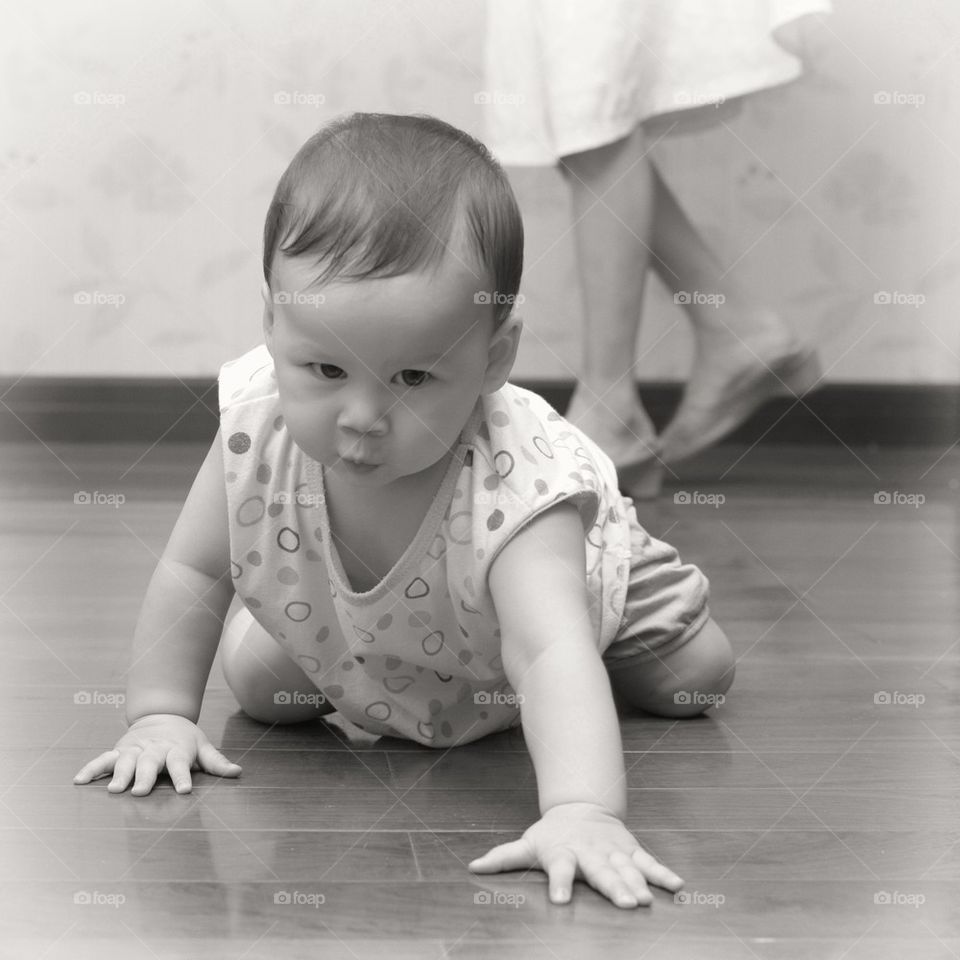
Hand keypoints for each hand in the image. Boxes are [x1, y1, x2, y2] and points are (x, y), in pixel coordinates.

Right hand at [72, 713, 240, 795]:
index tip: (184, 790)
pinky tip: (79, 781)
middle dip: (145, 777)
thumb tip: (239, 772)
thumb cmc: (185, 738)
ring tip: (113, 790)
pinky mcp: (118, 751)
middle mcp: (154, 750)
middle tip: (140, 792)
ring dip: (119, 774)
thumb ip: (217, 762)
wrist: (162, 715)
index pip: (181, 764)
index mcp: (176, 750)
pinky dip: (91, 769)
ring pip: (126, 761)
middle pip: (150, 763)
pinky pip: (102, 760)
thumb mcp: (203, 746)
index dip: (183, 776)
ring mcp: (134, 750)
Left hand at [468, 801, 682, 907]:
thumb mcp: (527, 843)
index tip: (562, 901)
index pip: (561, 870)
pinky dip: (663, 873)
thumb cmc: (551, 834)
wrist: (582, 806)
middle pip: (601, 872)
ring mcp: (613, 851)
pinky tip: (678, 885)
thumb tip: (472, 867)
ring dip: (638, 884)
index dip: (560, 884)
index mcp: (564, 854)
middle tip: (625, 905)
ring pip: (627, 868)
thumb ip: (502, 858)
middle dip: (613, 887)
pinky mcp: (630, 849)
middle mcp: (590, 853)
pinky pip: (649, 862)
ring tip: (647, 900)